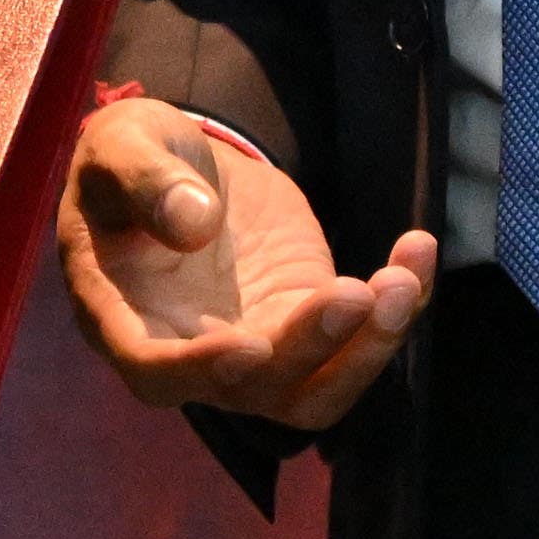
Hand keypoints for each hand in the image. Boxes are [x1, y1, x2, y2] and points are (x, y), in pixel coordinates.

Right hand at [57, 96, 438, 430]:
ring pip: (316, 388)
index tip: (251, 345)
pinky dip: (395, 307)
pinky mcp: (303, 319)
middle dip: (311, 349)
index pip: (157, 371)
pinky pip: (357, 336)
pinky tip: (417, 250)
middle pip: (256, 390)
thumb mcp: (121, 147)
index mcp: (122, 318)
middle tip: (355, 291)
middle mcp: (190, 352)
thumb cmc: (127, 158)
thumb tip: (195, 224)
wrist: (176, 164)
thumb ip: (145, 181)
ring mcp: (254, 344)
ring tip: (402, 281)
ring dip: (366, 348)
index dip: (202, 372)